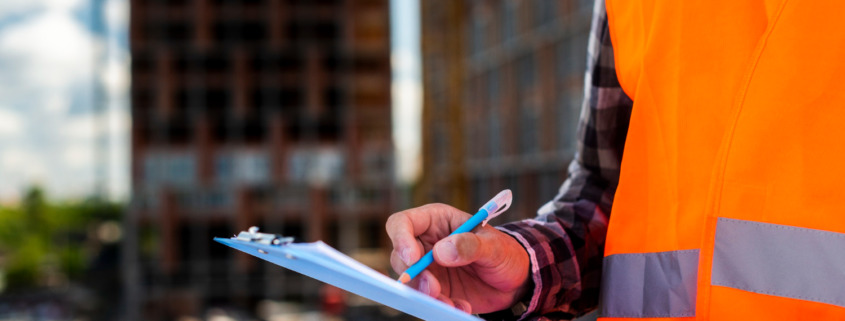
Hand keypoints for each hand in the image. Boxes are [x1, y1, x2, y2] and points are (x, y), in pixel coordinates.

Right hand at [385, 203, 530, 313]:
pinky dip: (442, 306)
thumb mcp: (494, 245)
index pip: (402, 223)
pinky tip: (461, 307)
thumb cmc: (504, 252)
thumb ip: (470, 245)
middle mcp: (426, 244)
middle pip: (400, 257)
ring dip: (426, 294)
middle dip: (414, 275)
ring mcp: (429, 268)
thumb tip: (441, 251)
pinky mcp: (436, 289)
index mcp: (436, 221)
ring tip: (449, 303)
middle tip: (434, 288)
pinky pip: (427, 300)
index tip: (413, 258)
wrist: (514, 279)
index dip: (400, 238)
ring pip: (411, 282)